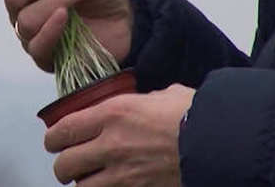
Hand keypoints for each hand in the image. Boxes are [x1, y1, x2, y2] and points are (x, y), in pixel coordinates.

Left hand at [44, 84, 195, 185]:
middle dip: (63, 165)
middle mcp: (111, 143)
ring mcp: (123, 173)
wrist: (222, 143)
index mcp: (113, 112)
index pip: (63, 129)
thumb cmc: (196, 115)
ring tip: (88, 179)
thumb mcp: (163, 95)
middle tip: (69, 163)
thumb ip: (142, 100)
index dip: (53, 138)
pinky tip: (109, 186)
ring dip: (82, 183)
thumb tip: (140, 102)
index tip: (54, 140)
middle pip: (65, 163)